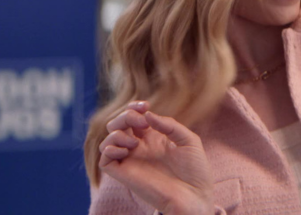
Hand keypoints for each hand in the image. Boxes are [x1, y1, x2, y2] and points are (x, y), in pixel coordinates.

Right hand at [99, 101, 214, 214]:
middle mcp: (139, 148)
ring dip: (117, 132)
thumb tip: (147, 115)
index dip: (134, 107)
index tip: (145, 105)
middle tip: (141, 121)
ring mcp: (130, 161)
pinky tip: (128, 150)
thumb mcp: (189, 140)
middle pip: (118, 125)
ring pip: (108, 140)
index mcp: (153, 138)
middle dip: (125, 116)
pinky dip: (110, 148)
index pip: (133, 118)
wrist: (194, 195)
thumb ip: (169, 125)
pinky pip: (104, 159)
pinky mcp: (124, 174)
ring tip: (136, 142)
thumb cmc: (195, 170)